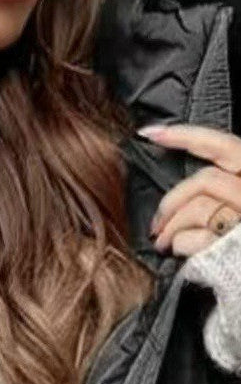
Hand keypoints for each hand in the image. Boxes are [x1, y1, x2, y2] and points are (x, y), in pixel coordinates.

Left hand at [140, 123, 240, 256]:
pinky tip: (178, 250)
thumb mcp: (237, 200)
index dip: (187, 136)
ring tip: (161, 242)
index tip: (152, 133)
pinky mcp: (228, 247)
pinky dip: (179, 244)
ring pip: (197, 208)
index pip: (223, 146)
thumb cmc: (237, 241)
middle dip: (172, 201)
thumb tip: (180, 191)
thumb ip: (220, 188)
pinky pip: (193, 239)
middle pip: (205, 180)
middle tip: (156, 223)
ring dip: (169, 227)